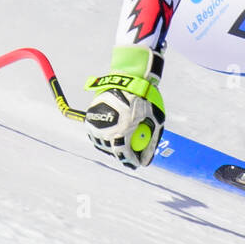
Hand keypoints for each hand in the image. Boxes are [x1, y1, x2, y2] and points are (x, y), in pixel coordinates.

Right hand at [84, 46, 165, 167]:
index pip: (123, 154)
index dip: (130, 161)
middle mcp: (105, 128)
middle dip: (122, 155)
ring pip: (101, 143)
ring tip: (123, 143)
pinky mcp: (90, 116)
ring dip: (112, 146)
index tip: (136, 164)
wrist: (128, 79)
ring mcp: (95, 122)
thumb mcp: (155, 121)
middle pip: (112, 150)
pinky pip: (96, 133)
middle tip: (131, 154)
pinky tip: (114, 134)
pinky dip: (104, 136)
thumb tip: (145, 162)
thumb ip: (150, 143)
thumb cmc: (146, 100)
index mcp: (122, 129)